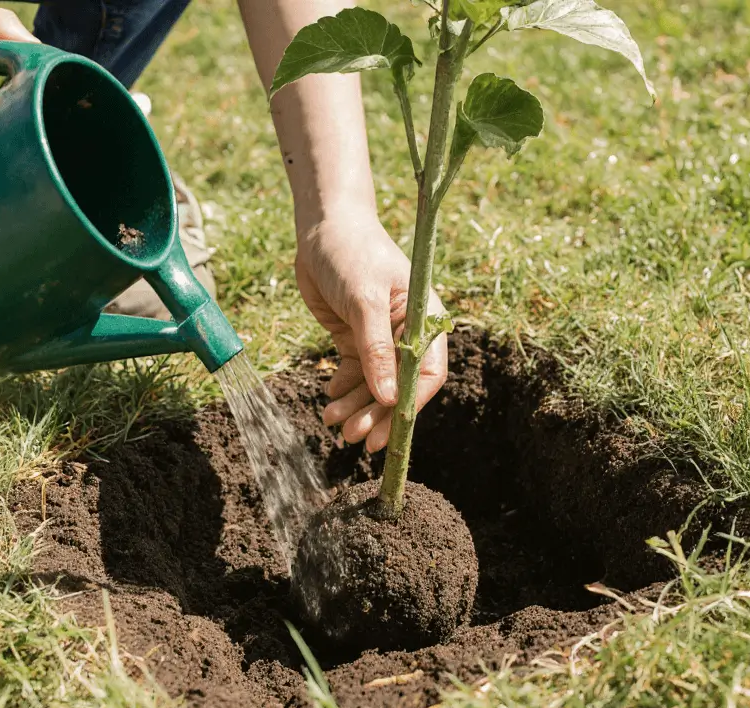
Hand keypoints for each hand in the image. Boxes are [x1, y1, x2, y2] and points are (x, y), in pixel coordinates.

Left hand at [296, 210, 448, 451]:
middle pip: (399, 385)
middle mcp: (407, 331)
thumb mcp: (364, 300)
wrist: (322, 228)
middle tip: (353, 437)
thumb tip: (390, 398)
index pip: (427, 372)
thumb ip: (377, 349)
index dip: (410, 405)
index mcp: (424, 318)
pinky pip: (355, 372)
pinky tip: (330, 398)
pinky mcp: (356, 336)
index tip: (388, 432)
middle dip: (377, 414)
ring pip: (374, 384)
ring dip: (356, 406)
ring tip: (332, 422)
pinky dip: (343, 389)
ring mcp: (381, 336)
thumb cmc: (352, 253)